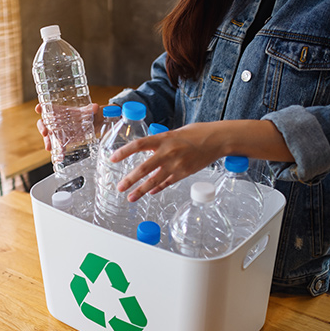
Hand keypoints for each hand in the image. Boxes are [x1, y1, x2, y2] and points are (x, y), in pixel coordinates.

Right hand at [35, 103, 100, 151]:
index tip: (38, 108)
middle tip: (44, 132)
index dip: (40, 108)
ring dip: (47, 141)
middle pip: (43, 123)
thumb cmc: (86, 115)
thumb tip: (96, 107)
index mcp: (58, 111)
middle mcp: (55, 121)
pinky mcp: (62, 140)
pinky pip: (57, 146)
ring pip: (48, 136)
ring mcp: (57, 131)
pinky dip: (58, 151)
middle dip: (42, 127)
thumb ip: (91, 110)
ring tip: (49, 148)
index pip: (46, 108)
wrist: (92, 125)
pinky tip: (59, 156)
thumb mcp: (88, 112)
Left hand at [110, 122, 225, 201]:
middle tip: (119, 188)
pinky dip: (157, 189)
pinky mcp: (183, 174)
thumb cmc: (196, 133)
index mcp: (163, 139)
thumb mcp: (174, 132)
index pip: (139, 145)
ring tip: (130, 198)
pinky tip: (149, 193)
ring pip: (154, 181)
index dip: (124, 152)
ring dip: (140, 191)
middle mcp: (168, 153)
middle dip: (130, 180)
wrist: (217, 140)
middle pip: (144, 169)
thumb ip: (159, 141)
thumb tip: (146, 149)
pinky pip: (167, 183)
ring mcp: (176, 165)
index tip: (113, 158)